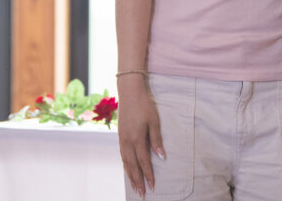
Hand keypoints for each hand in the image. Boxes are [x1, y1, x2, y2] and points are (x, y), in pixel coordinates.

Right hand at [117, 76, 163, 196]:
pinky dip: (125, 164)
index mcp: (136, 139)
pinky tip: (127, 168)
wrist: (129, 91)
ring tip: (134, 186)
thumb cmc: (144, 104)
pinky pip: (122, 154)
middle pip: (132, 166)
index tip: (152, 186)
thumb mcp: (154, 120)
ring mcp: (122, 138)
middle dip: (138, 180)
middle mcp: (127, 141)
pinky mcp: (120, 134)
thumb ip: (156, 139)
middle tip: (142, 193)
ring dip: (130, 175)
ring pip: (125, 161)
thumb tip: (161, 156)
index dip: (148, 175)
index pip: (144, 161)